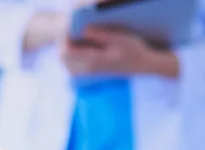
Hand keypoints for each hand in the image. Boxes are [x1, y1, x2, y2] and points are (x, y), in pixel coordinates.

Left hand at [61, 26, 178, 77]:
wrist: (142, 65)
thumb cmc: (133, 50)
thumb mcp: (119, 38)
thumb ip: (101, 34)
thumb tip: (85, 29)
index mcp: (93, 60)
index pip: (67, 50)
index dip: (65, 35)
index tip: (70, 23)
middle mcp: (88, 68)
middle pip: (63, 57)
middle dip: (62, 41)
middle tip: (69, 27)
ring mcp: (90, 71)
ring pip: (66, 62)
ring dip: (66, 48)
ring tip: (73, 33)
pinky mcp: (92, 70)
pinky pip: (73, 64)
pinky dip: (72, 53)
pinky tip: (79, 41)